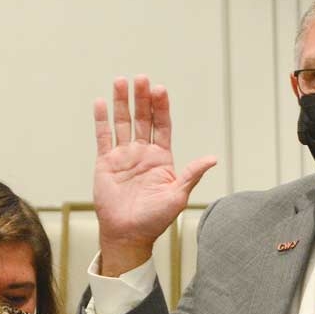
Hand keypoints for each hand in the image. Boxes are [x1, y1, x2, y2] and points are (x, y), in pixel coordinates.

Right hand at [93, 75, 216, 275]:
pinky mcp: (106, 162)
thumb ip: (192, 174)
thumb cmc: (154, 220)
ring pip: (122, 123)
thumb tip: (212, 159)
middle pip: (142, 118)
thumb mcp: (178, 196)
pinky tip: (102, 103)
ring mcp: (123, 156)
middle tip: (141, 78)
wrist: (128, 234)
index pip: (162, 126)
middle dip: (142, 98)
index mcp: (161, 158)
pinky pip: (103, 137)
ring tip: (121, 81)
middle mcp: (142, 153)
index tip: (159, 90)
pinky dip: (102, 120)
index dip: (161, 108)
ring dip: (122, 102)